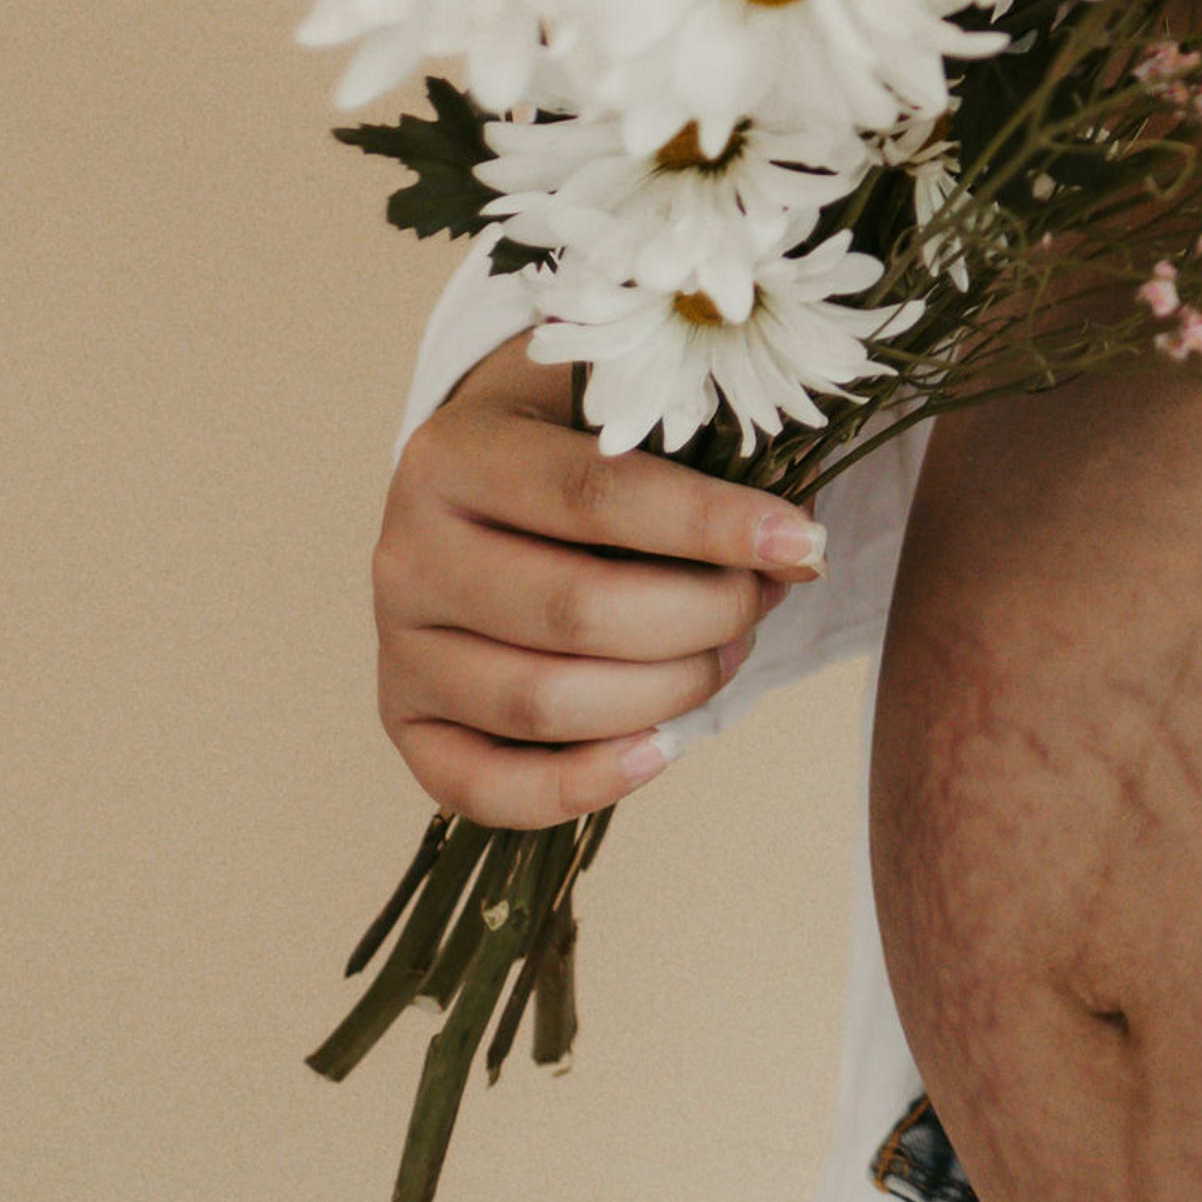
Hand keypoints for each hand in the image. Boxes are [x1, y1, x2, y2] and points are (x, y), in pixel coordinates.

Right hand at [369, 328, 830, 826]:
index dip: (710, 526)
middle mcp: (406, 552)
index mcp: (454, 453)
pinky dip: (582, 786)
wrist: (477, 485)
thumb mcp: (616, 413)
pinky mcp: (406, 721)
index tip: (803, 543)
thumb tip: (798, 548)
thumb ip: (695, 454)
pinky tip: (659, 750)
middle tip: (762, 601)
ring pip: (540, 703)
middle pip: (574, 612)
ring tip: (726, 657)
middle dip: (701, 617)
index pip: (594, 494)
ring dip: (665, 694)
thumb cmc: (570, 447)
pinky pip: (484, 788)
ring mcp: (398, 646)